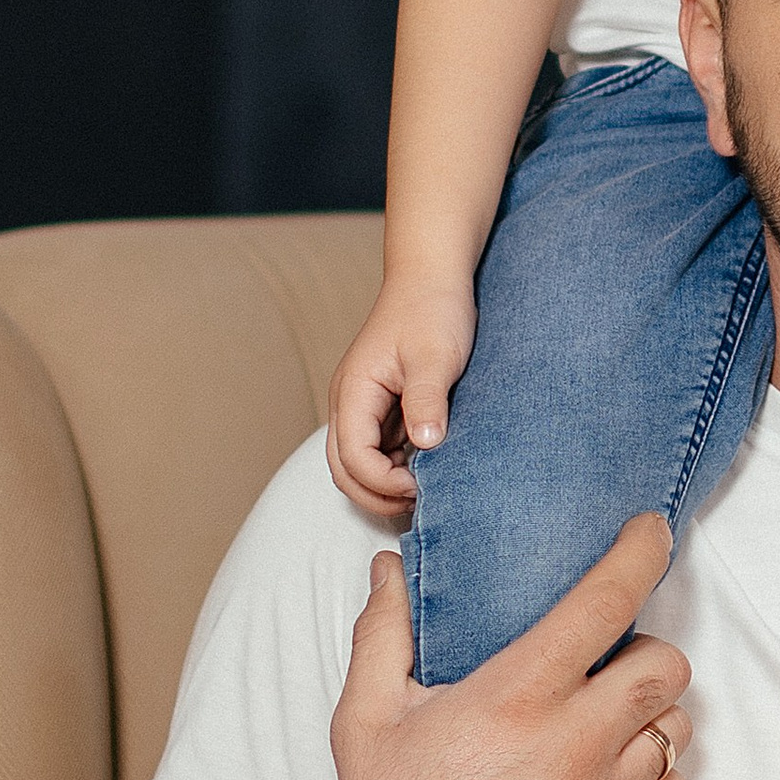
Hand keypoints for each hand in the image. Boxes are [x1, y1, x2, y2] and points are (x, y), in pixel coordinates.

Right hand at [323, 517, 690, 779]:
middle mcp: (575, 742)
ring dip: (651, 715)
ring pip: (677, 727)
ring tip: (605, 724)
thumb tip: (390, 569)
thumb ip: (382, 634)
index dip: (640, 553)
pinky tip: (612, 777)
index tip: (652, 531)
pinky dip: (656, 774)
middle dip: (647, 651)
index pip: (605, 602)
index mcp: (517, 696)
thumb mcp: (366, 721)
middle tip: (609, 663)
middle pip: (666, 664)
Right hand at [327, 271, 478, 513]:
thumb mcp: (435, 356)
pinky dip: (394, 467)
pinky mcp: (379, 406)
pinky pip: (375, 449)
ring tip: (425, 488)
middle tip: (420, 501)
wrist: (431, 278)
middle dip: (376, 495)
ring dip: (384, 484)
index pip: (353, 458)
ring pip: (357, 463)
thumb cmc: (432, 310)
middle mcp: (349, 403)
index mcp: (354, 392)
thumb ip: (426, 399)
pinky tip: (426, 467)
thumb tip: (426, 443)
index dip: (384, 482)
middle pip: (344, 470)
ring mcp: (362, 406)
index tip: (422, 485)